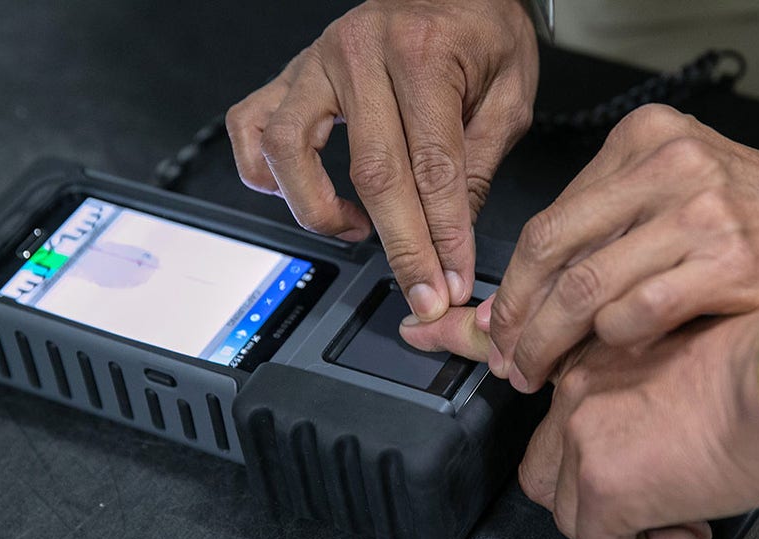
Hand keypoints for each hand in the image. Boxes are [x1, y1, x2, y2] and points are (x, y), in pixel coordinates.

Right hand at [227, 0, 538, 320]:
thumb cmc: (482, 30)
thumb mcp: (508, 95)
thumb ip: (477, 166)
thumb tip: (451, 240)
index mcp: (423, 52)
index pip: (432, 165)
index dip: (441, 233)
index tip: (449, 278)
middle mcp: (360, 52)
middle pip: (372, 171)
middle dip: (400, 244)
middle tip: (419, 289)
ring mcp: (315, 61)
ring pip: (288, 149)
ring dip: (317, 208)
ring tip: (356, 231)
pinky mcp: (290, 74)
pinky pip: (250, 126)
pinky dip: (265, 172)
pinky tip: (301, 194)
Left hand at [488, 104, 758, 391]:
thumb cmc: (746, 213)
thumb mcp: (667, 191)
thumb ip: (596, 232)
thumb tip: (513, 301)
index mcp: (641, 140)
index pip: (548, 219)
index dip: (512, 283)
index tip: (496, 325)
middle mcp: (667, 165)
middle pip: (553, 249)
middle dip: (517, 316)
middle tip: (508, 358)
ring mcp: (699, 211)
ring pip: (586, 286)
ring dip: (551, 341)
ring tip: (538, 371)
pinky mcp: (728, 260)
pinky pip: (637, 311)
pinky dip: (611, 341)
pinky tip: (607, 359)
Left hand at [519, 313, 758, 538]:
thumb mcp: (691, 360)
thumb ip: (654, 394)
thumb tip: (660, 441)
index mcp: (596, 352)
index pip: (562, 422)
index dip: (600, 458)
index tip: (646, 470)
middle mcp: (576, 389)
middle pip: (547, 472)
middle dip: (592, 501)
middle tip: (651, 506)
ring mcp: (582, 438)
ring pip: (571, 516)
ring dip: (622, 531)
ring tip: (684, 519)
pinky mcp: (604, 486)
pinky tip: (691, 538)